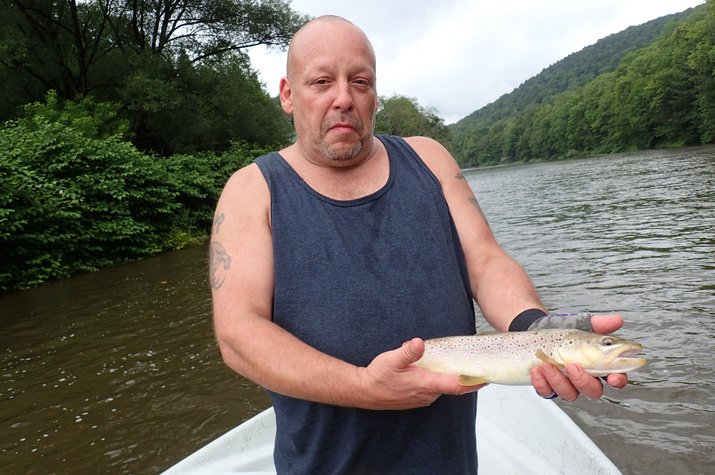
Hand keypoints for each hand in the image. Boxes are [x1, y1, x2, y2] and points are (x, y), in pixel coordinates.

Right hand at [358, 338, 484, 409]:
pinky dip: (440, 381)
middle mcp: (427, 394)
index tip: (487, 376)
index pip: (456, 385)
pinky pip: (434, 390)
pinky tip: (437, 372)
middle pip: (453, 386)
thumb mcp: (391, 360)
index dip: (474, 381)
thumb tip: (419, 343)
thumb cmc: (377, 377)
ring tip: (459, 365)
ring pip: (443, 388)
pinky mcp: (417, 398)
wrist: (364, 391)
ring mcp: (422, 398)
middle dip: (466, 377)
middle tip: (477, 365)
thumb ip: (408, 352)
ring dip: (451, 379)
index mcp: (425, 384)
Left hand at [531, 313, 628, 400]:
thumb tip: (617, 320)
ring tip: (547, 364)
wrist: (539, 328)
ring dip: (558, 381)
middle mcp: (585, 378)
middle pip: (593, 391)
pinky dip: (541, 383)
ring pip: (569, 394)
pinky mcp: (548, 386)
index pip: (615, 378)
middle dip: (583, 381)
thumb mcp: (583, 324)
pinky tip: (536, 370)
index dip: (617, 380)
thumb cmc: (566, 330)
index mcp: (599, 365)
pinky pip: (546, 392)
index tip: (613, 377)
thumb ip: (600, 324)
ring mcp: (567, 384)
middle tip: (572, 366)